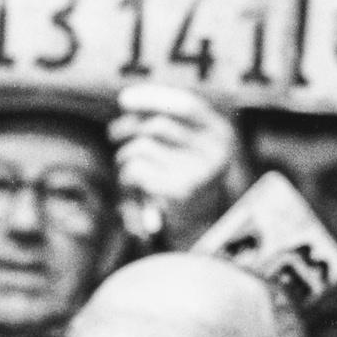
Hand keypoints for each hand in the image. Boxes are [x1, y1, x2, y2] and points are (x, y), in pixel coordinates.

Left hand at [109, 85, 247, 249]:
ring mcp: (198, 173)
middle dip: (129, 128)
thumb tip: (128, 102)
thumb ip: (168, 127)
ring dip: (125, 158)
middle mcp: (214, 153)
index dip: (153, 98)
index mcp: (222, 137)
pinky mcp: (178, 193)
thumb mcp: (187, 153)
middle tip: (114, 136)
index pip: (185, 105)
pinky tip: (133, 192)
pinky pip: (135, 171)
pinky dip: (126, 180)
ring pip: (141, 147)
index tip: (124, 100)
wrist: (200, 238)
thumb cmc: (188, 190)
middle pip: (157, 125)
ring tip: (128, 173)